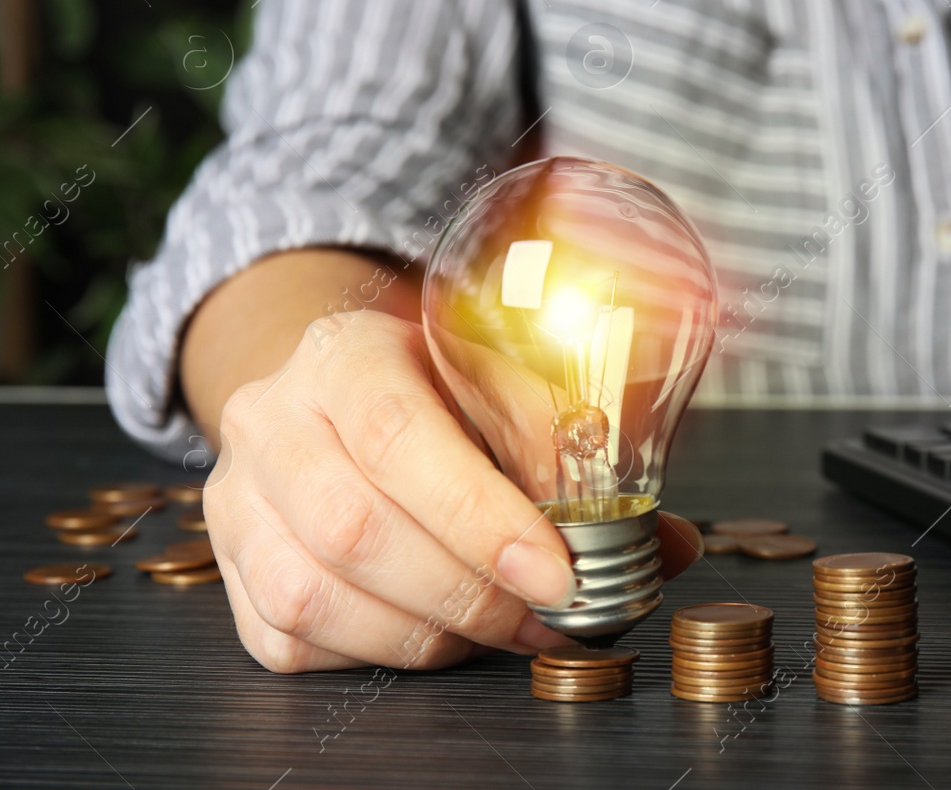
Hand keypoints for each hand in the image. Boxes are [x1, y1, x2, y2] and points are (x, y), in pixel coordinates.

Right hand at [206, 311, 701, 672]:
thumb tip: (664, 544)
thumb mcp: (498, 381)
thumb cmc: (430, 384)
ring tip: (500, 628)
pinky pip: (292, 638)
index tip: (556, 573)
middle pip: (356, 530)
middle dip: (470, 592)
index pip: (401, 441)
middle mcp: (274, 421)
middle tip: (547, 617)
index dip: (481, 520)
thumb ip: (573, 453)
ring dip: (429, 633)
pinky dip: (377, 651)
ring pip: (317, 596)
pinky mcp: (231, 565)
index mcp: (346, 355)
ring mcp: (239, 498)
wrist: (330, 385)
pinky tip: (435, 631)